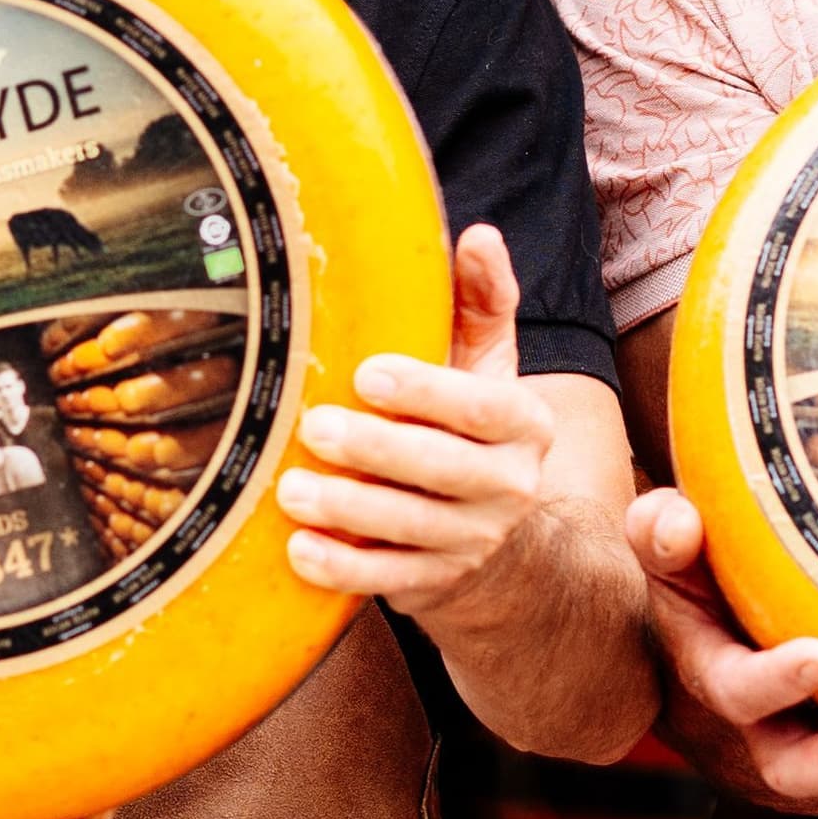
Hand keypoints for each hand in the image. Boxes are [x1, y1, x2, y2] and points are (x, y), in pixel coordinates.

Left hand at [281, 225, 558, 622]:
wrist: (491, 536)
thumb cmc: (468, 427)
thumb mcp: (485, 363)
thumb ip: (481, 301)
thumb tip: (479, 235)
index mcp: (525, 423)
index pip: (483, 407)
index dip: (426, 391)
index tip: (366, 374)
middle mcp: (512, 486)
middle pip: (441, 468)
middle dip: (374, 450)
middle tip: (313, 428)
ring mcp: (475, 542)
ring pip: (411, 528)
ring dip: (348, 510)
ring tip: (292, 488)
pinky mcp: (437, 584)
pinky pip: (387, 580)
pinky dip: (342, 569)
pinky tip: (300, 548)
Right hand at [624, 488, 817, 818]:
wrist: (692, 660)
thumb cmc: (695, 593)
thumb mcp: (671, 561)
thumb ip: (663, 535)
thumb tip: (680, 520)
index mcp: (712, 677)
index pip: (737, 687)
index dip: (776, 680)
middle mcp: (754, 733)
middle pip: (791, 766)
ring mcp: (798, 757)